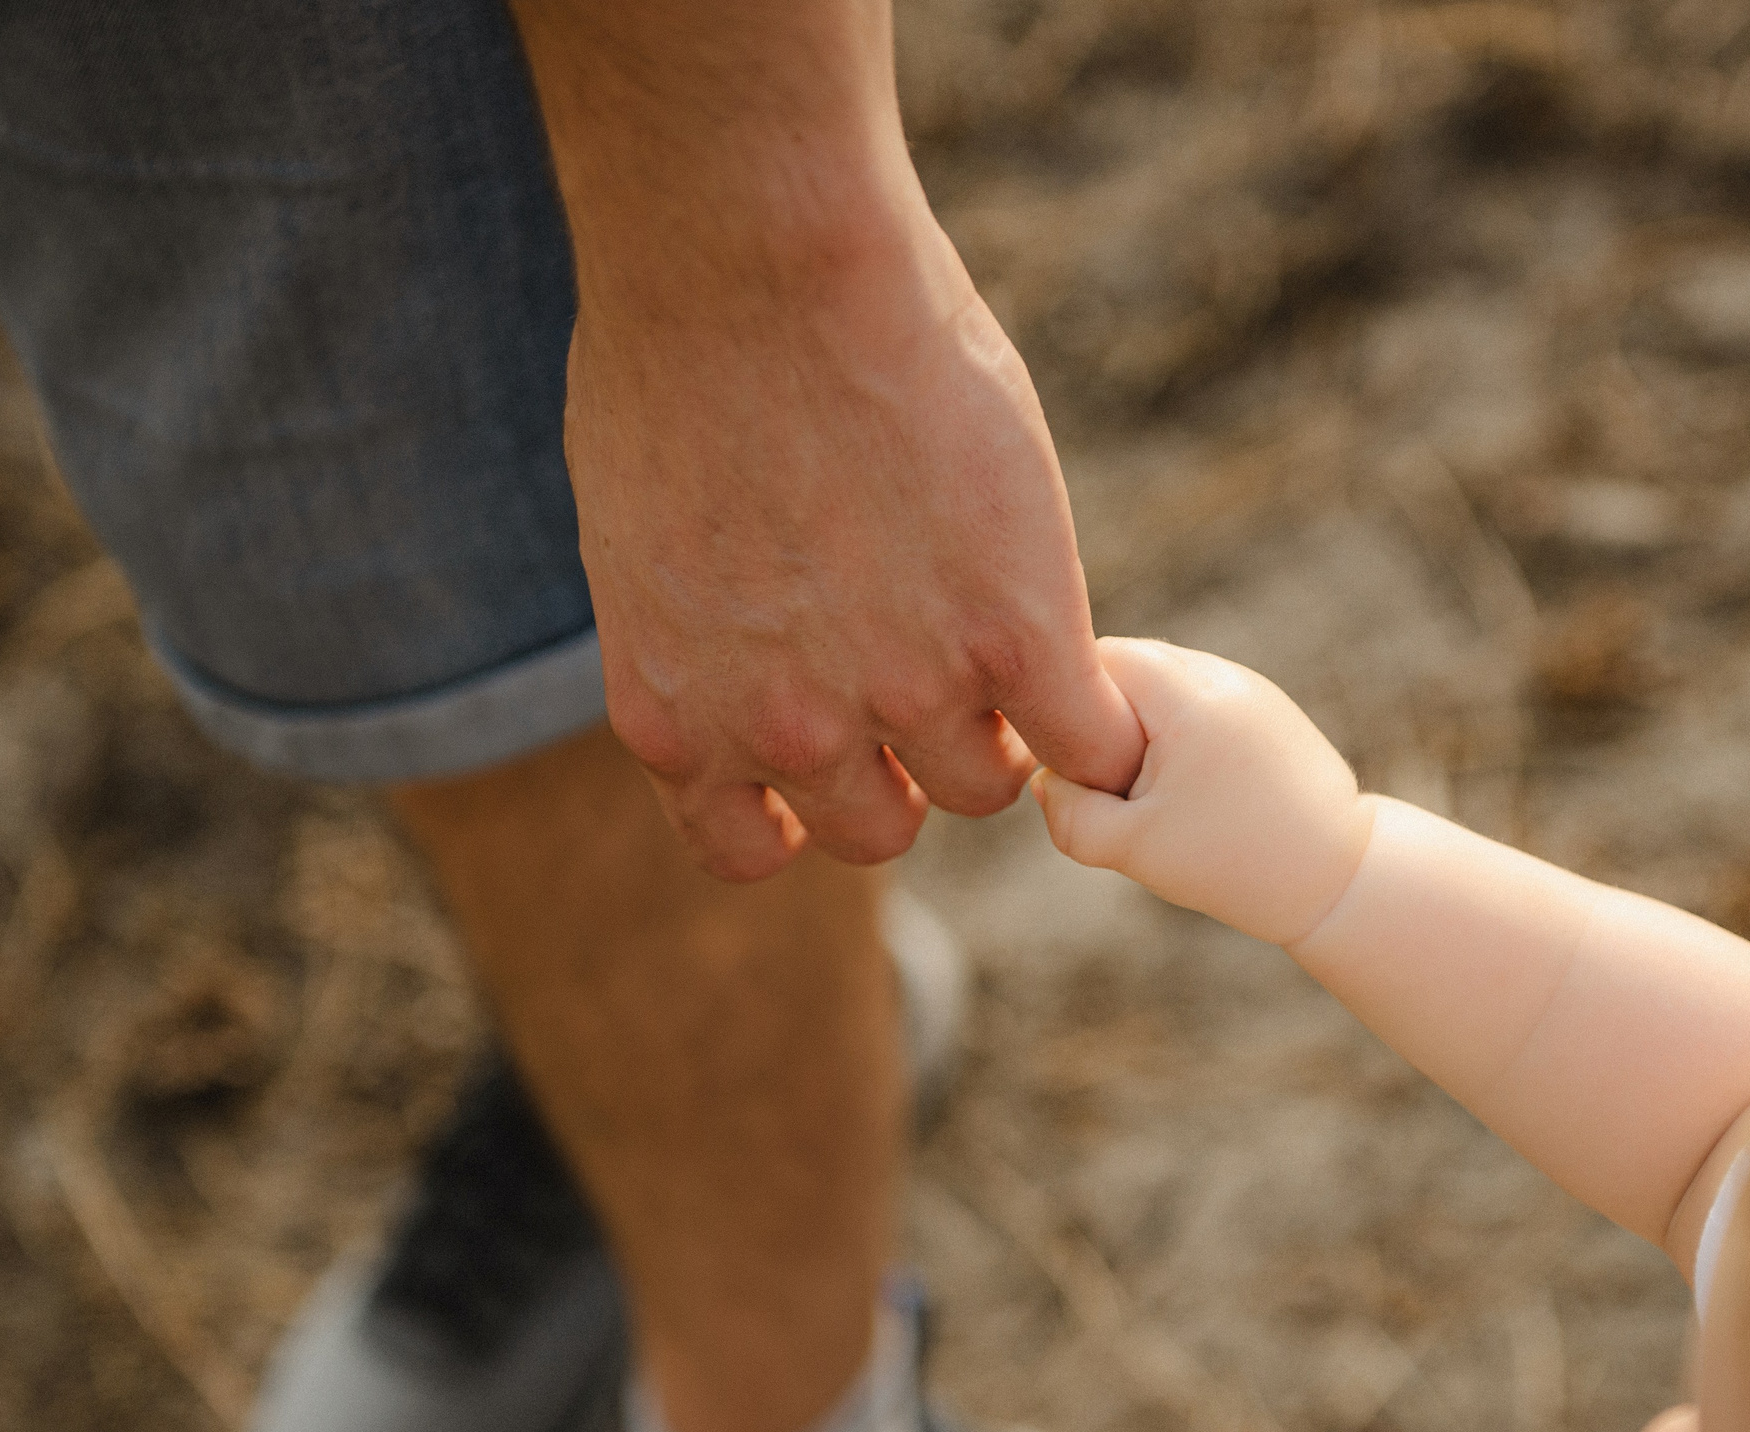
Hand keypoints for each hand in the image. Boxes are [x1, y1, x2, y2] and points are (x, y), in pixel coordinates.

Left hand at [515, 0, 1143, 879]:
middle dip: (903, 767)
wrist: (754, 265)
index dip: (800, 812)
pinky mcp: (1022, 639)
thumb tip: (755, 644)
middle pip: (880, 829)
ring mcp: (911, 694)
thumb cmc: (676, 351)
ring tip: (1010, 639)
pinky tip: (1093, 672)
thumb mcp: (645, 535)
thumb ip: (700, 630)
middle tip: (933, 674)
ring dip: (1003, 728)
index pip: (749, 847)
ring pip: (986, 784)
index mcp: (679, 719)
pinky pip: (1092, 742)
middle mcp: (789, 735)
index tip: (835, 758)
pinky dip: (1104, 727)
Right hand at [1032, 639, 1374, 944]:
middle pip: (1122, 670)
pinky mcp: (1265, 711)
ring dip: (1136, 734)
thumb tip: (1043, 779)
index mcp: (1183, 689)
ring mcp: (1247, 686)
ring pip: (1157, 690)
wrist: (1341, 878)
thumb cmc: (1234, 862)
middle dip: (1098, 723)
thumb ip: (1066, 810)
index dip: (1060, 708)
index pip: (1089, 659)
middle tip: (1104, 789)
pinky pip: (1194, 708)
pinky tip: (1187, 796)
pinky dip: (1175, 743)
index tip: (1062, 766)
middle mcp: (1218, 671)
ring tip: (1151, 798)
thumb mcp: (1131, 847)